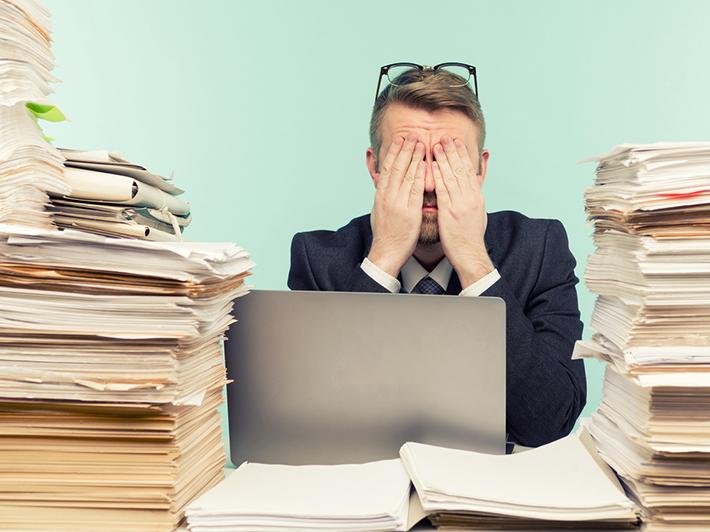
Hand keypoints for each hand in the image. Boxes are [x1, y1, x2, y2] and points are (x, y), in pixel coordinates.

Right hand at [368, 133, 425, 276]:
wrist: (386, 252)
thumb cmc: (386, 233)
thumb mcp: (380, 210)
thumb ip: (384, 195)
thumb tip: (384, 182)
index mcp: (381, 195)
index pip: (388, 168)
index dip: (394, 152)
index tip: (400, 140)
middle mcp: (388, 197)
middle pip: (397, 168)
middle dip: (405, 150)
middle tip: (412, 135)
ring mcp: (398, 204)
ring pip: (407, 176)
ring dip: (414, 158)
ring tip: (421, 144)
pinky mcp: (409, 213)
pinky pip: (416, 191)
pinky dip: (421, 176)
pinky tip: (426, 165)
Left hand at [432, 136, 493, 286]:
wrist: (470, 254)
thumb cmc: (470, 236)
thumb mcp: (478, 212)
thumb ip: (474, 195)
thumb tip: (474, 183)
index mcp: (477, 197)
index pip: (469, 170)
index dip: (462, 154)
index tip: (456, 141)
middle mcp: (470, 198)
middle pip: (461, 169)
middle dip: (452, 151)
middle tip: (445, 136)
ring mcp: (461, 204)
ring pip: (452, 176)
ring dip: (444, 159)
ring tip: (436, 144)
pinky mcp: (450, 213)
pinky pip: (443, 191)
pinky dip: (438, 176)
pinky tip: (432, 165)